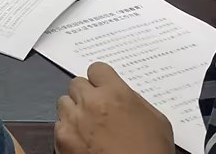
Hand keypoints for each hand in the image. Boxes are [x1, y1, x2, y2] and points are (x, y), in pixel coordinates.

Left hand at [54, 62, 173, 153]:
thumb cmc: (151, 153)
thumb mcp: (157, 122)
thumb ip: (136, 100)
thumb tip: (122, 94)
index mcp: (116, 94)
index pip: (97, 69)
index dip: (101, 80)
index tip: (103, 88)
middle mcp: (91, 102)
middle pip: (77, 84)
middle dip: (86, 95)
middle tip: (96, 110)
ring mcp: (74, 120)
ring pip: (64, 103)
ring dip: (74, 111)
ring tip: (88, 126)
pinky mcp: (62, 139)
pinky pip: (58, 125)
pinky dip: (68, 132)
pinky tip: (82, 142)